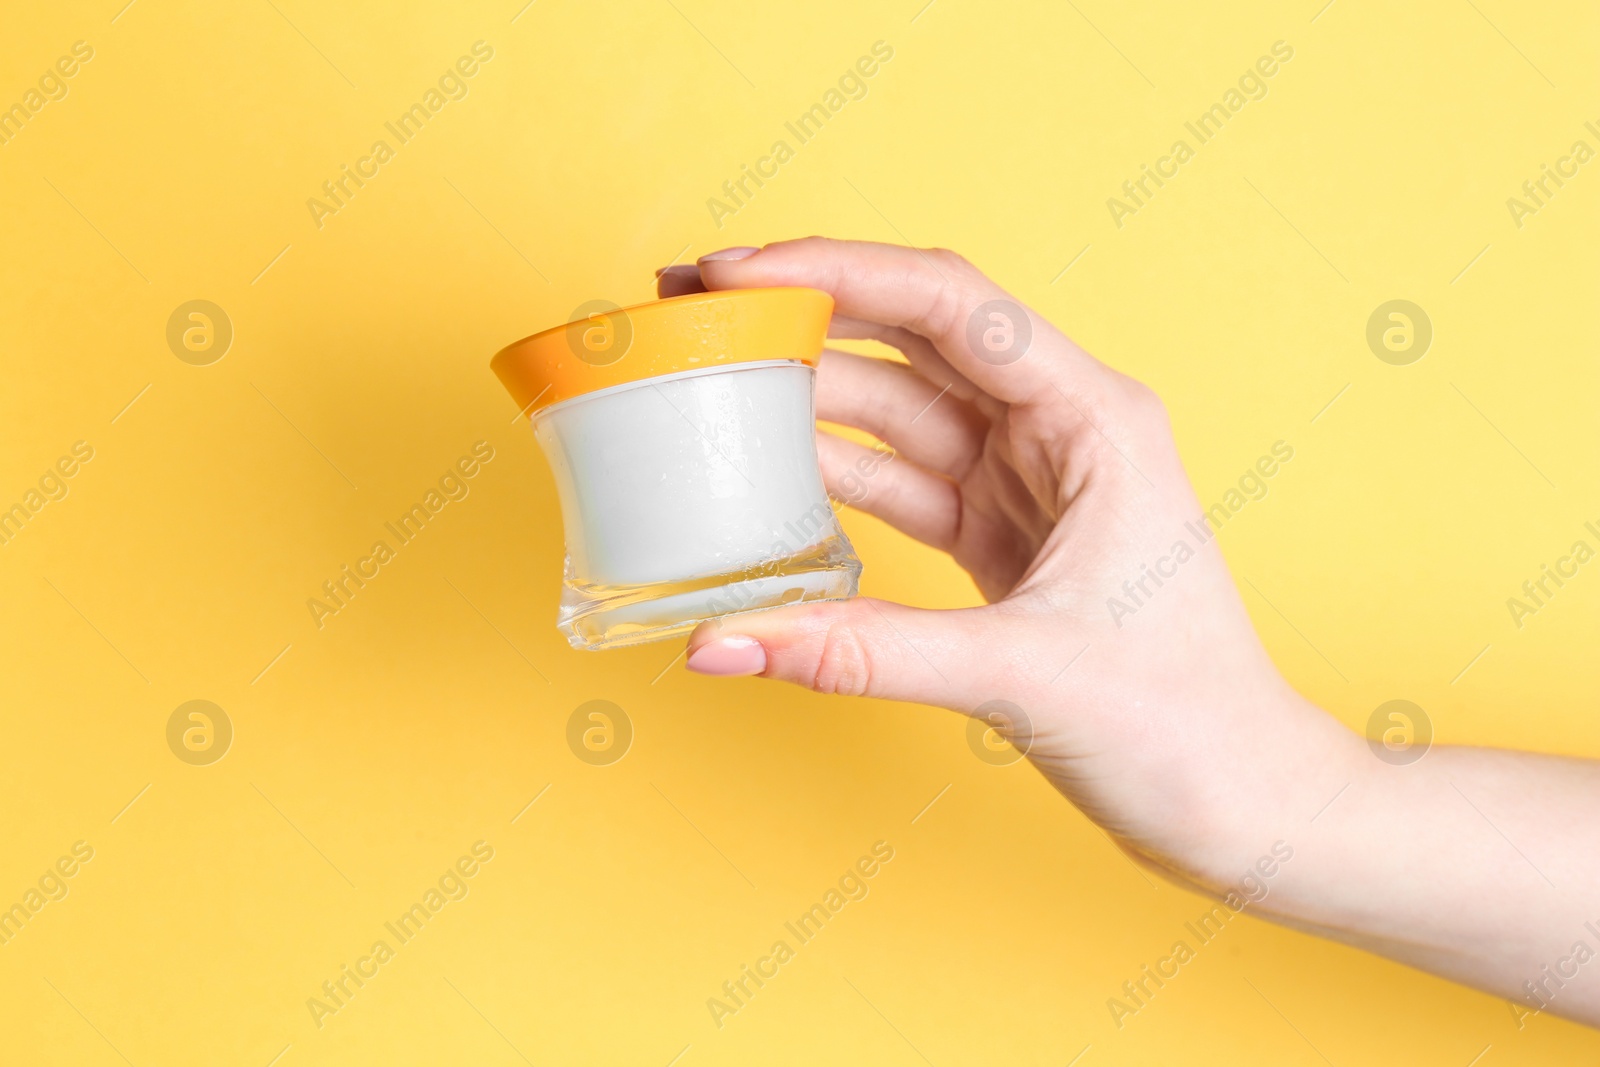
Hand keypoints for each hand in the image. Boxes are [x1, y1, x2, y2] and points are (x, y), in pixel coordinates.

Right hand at [658, 238, 1361, 891]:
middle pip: (915, 333)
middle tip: (699, 307)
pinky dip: (832, 473)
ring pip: (899, 405)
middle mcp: (1061, 428)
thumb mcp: (1020, 674)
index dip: (836, 273)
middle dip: (807, 311)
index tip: (736, 275)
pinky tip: (766, 468)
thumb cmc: (1184, 723)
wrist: (1238, 801)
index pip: (951, 303)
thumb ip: (863, 652)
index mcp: (1095, 418)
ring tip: (712, 381)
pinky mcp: (1000, 532)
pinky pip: (899, 478)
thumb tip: (725, 642)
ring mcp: (1026, 478)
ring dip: (808, 392)